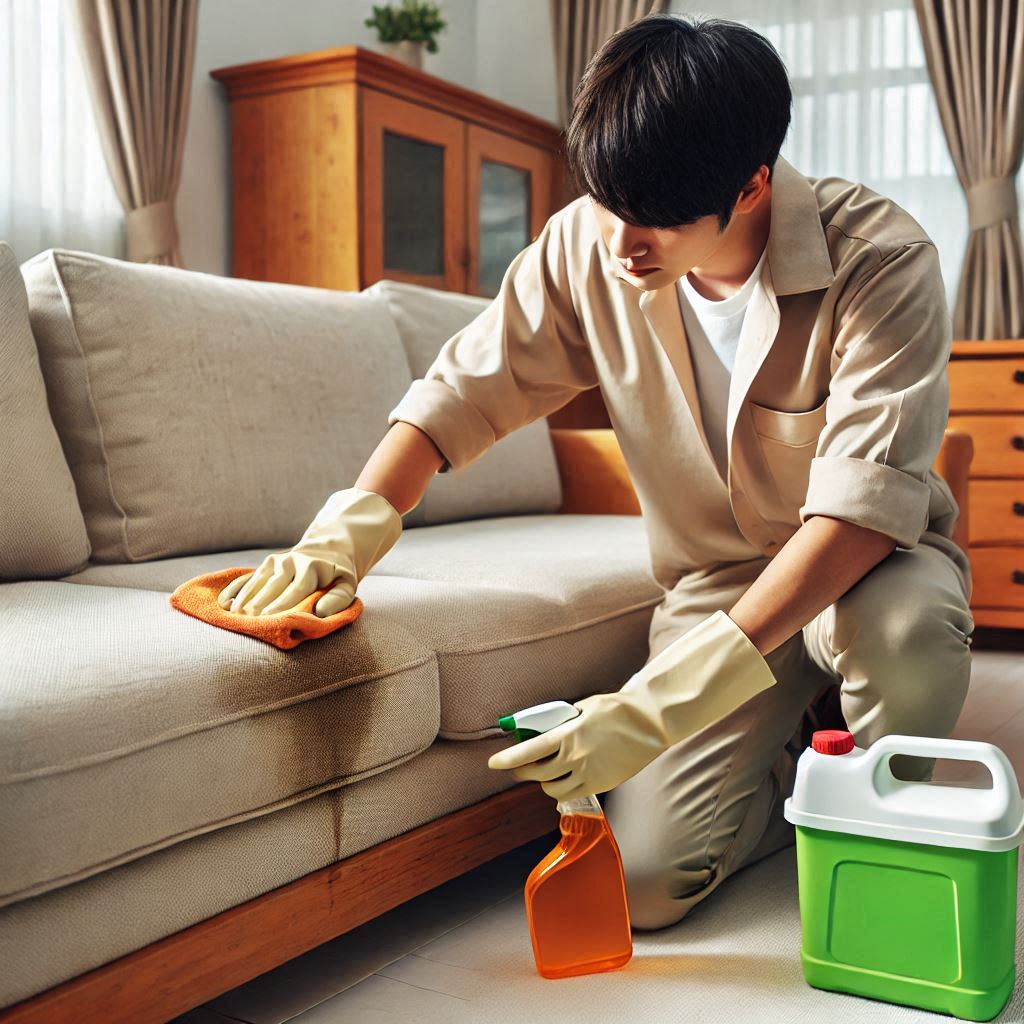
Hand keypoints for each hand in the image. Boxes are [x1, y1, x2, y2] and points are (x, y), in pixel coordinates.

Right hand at [217, 487, 402, 616]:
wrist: (328, 549)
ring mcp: (276, 561)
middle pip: (272, 586)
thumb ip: (338, 599)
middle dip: (259, 604)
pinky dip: (237, 590)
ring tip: (233, 618)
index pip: (296, 589)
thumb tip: (320, 613)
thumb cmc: (338, 575)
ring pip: (257, 581)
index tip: (268, 620)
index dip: (282, 605)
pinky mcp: (267, 564)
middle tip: (246, 623)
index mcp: (312, 568)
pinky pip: (249, 577)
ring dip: (245, 599)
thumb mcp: (347, 585)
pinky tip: (225, 604)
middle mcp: (291, 562)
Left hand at [487, 610, 777, 801]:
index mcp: (569, 735)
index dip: (507, 760)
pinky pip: (571, 794)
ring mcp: (589, 775)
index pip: (528, 752)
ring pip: (552, 789)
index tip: (493, 764)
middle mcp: (576, 758)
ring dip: (543, 781)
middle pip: (535, 773)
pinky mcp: (601, 785)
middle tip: (520, 765)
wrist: (651, 724)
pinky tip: (564, 780)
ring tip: (546, 771)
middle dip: (522, 770)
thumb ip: (562, 720)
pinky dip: (562, 790)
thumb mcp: (584, 708)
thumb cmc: (617, 710)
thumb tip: (541, 728)